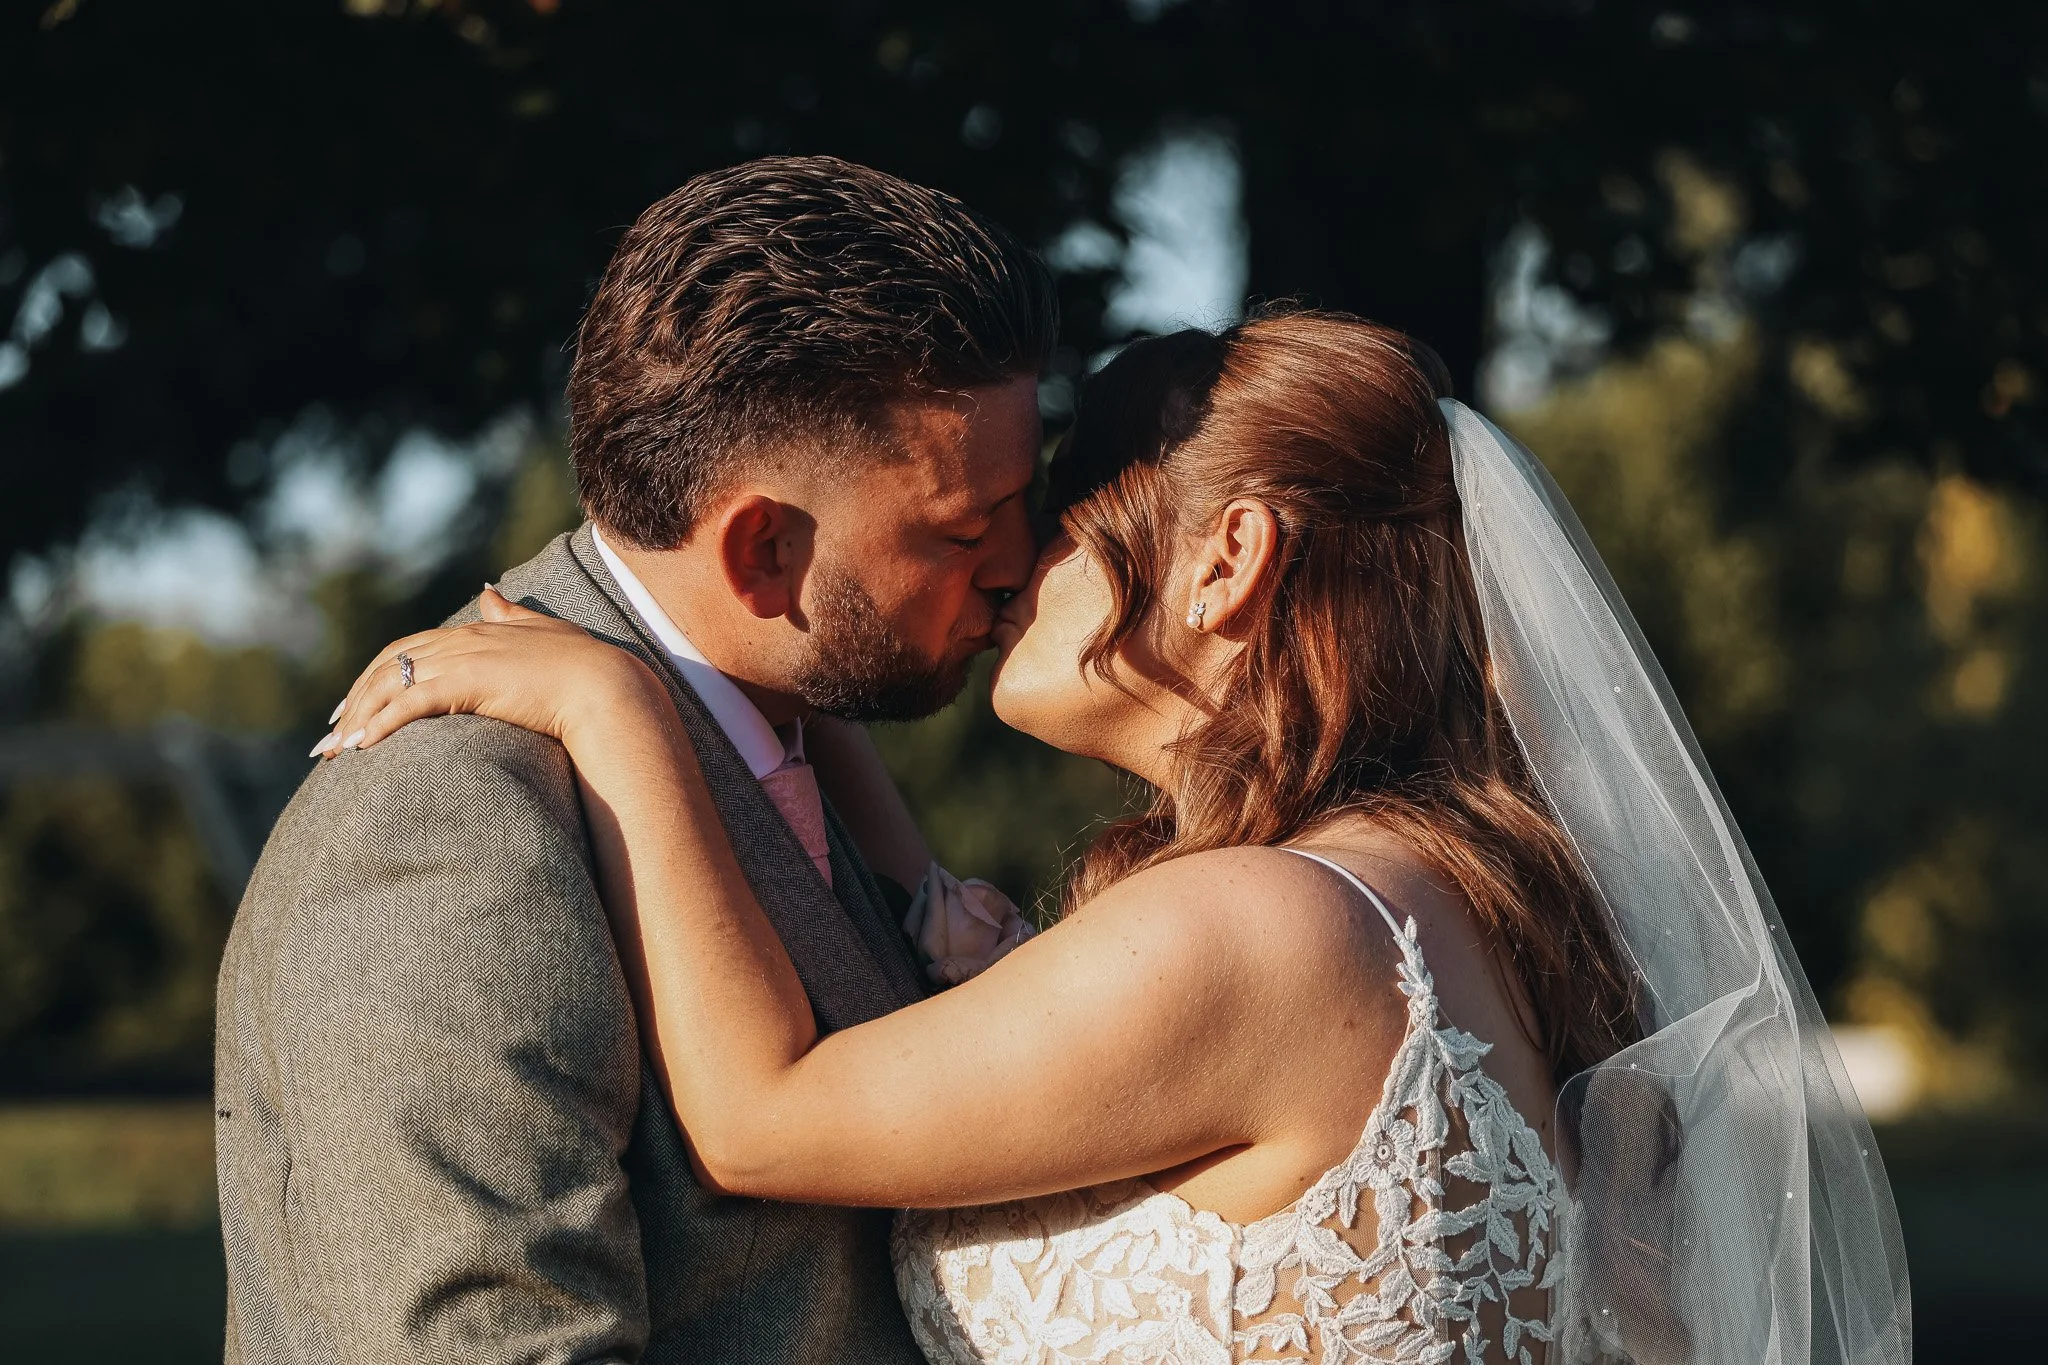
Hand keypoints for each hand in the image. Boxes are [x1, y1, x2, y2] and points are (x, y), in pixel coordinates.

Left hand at [312, 587, 664, 757]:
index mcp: (477, 632)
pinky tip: (361, 747)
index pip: (410, 649)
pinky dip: (379, 723)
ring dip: (357, 719)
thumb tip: (488, 592)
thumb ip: (512, 615)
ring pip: (390, 685)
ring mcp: (463, 661)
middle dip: (354, 700)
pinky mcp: (467, 686)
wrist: (609, 688)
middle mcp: (462, 641)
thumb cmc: (587, 667)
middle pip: (388, 666)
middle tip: (330, 735)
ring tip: (336, 752)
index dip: (376, 675)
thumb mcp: (544, 633)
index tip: (354, 704)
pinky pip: (409, 704)